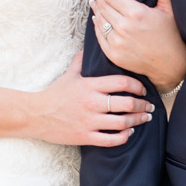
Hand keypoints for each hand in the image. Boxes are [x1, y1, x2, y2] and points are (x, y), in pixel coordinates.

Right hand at [25, 53, 152, 147]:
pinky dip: (124, 137)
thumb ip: (81, 60)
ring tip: (144, 118)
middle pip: (127, 103)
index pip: (122, 82)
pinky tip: (129, 133)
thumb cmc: (54, 94)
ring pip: (122, 123)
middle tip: (150, 106)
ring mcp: (89, 121)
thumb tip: (89, 45)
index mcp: (90, 86)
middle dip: (143, 105)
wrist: (36, 115)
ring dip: (137, 121)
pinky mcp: (85, 136)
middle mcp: (92, 103)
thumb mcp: (69, 74)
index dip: (137, 86)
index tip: (143, 90)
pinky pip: (111, 140)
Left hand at [92, 0, 185, 92]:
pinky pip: (100, 37)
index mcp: (137, 13)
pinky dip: (96, 27)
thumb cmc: (172, 35)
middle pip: (104, 7)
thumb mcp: (169, 9)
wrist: (171, 66)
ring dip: (95, 10)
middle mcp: (124, 27)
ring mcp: (117, 42)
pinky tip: (96, 20)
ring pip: (100, 21)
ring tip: (93, 2)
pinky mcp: (114, 55)